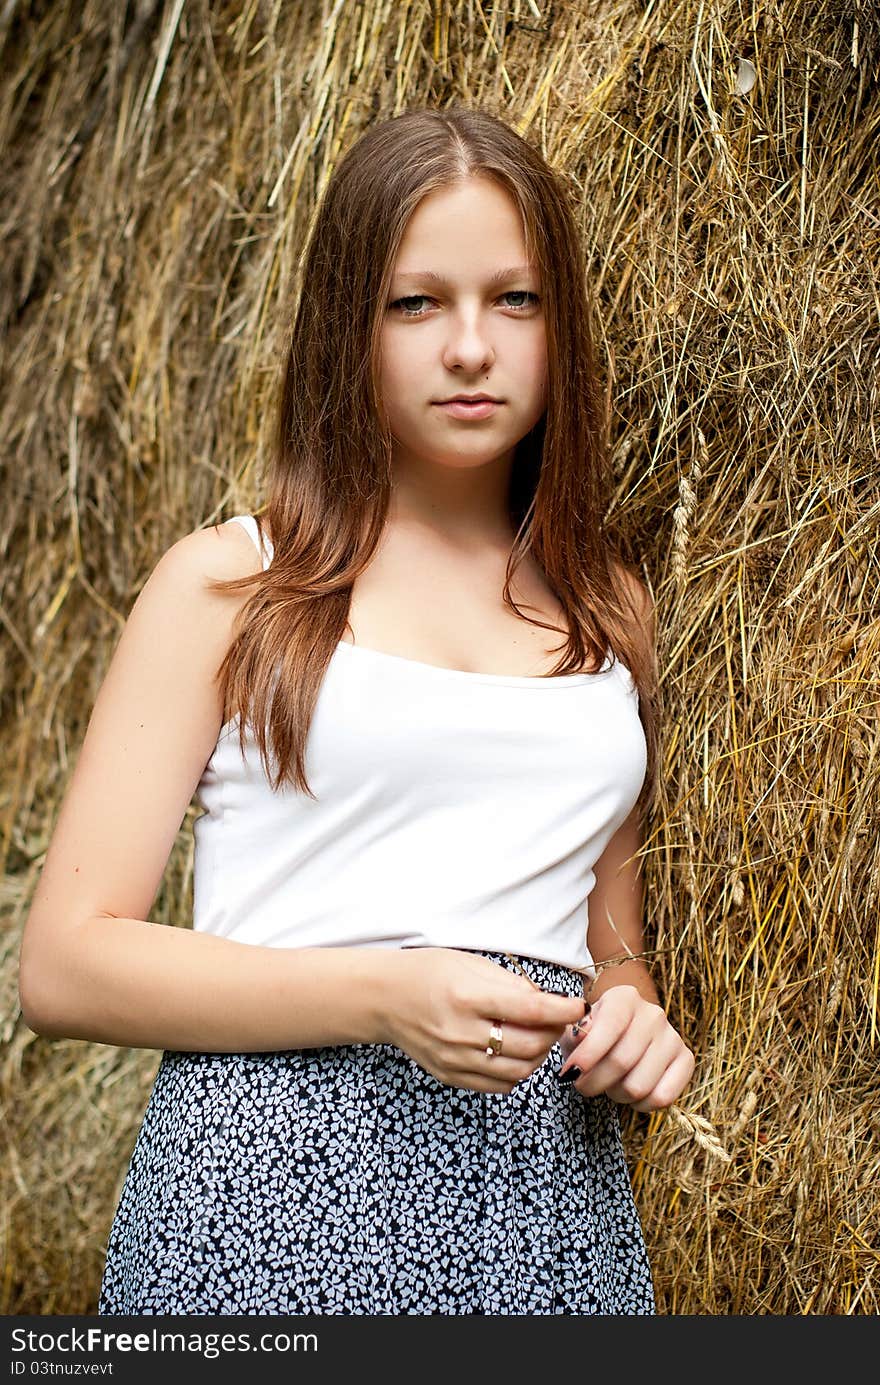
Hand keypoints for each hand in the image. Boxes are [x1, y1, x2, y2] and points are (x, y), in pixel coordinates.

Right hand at [380, 947, 585, 1094]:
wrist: (385, 998)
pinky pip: (499, 1085)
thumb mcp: (471, 964)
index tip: (578, 1006)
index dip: (561, 1010)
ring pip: (519, 1071)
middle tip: (557, 1021)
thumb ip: (511, 984)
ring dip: (538, 1055)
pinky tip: (515, 1052)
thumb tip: (547, 1001)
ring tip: (537, 1037)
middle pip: (530, 1045)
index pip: (530, 1009)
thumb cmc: (429, 973)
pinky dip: (517, 1072)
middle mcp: (461, 1032)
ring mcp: (455, 1059)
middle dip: (554, 1033)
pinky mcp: (451, 1076)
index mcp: (468, 997)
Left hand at [557, 984, 694, 1111]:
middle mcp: (653, 1014)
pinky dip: (640, 1105)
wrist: (625, 1033)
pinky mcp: (686, 1060)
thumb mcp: (579, 1028)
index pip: (610, 1026)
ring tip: (608, 1086)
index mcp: (624, 998)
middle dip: (594, 1082)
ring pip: (639, 1085)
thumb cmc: (596, 1033)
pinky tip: (630, 1095)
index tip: (570, 1072)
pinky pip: (662, 1097)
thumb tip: (580, 1038)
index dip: (588, 1054)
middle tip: (582, 1085)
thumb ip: (574, 1033)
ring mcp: (672, 1037)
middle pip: (621, 1062)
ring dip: (616, 1095)